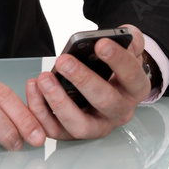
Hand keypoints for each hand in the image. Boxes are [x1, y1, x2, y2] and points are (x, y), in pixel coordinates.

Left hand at [25, 23, 150, 140]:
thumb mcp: (127, 49)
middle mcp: (119, 112)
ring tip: (44, 79)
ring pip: (79, 124)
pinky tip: (34, 89)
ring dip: (59, 102)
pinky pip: (55, 130)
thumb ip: (128, 39)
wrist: (106, 85)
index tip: (100, 44)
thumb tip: (121, 35)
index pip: (131, 75)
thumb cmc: (113, 67)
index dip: (117, 60)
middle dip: (83, 80)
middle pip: (105, 101)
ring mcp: (97, 126)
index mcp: (135, 88)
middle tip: (64, 61)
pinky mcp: (74, 132)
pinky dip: (41, 113)